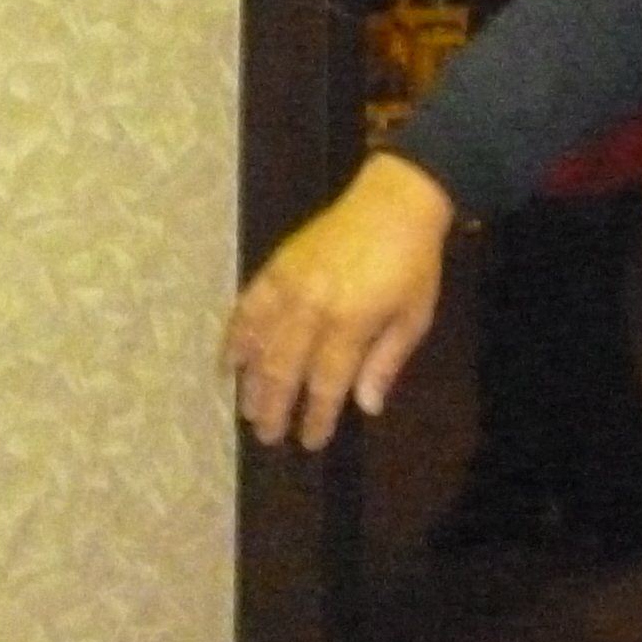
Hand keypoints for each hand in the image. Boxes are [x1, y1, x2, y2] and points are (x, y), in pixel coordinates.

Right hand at [225, 156, 456, 448]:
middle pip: (285, 369)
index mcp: (350, 321)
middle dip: (276, 408)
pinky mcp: (276, 266)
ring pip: (260, 343)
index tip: (310, 441)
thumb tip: (366, 407)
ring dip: (251, 381)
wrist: (395, 199)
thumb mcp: (414, 316)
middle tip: (269, 437)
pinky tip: (227, 362)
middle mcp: (312, 306)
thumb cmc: (413, 262)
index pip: (327, 382)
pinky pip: (247, 306)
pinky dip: (234, 336)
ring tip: (247, 410)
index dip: (317, 416)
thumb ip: (386, 362)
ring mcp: (289, 284)